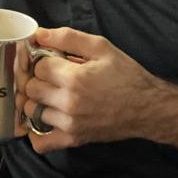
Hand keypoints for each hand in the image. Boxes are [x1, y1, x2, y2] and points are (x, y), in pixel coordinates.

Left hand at [20, 27, 162, 153]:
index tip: (53, 60)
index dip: (43, 59)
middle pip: (30, 88)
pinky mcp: (73, 140)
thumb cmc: (126, 74)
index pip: (38, 66)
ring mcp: (70, 125)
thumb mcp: (101, 47)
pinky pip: (40, 143)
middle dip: (37, 78)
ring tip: (50, 93)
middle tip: (50, 75)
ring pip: (31, 111)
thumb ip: (67, 37)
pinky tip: (46, 117)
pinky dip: (35, 132)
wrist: (147, 108)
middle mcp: (69, 103)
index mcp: (75, 78)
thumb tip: (38, 34)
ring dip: (36, 100)